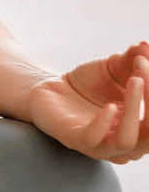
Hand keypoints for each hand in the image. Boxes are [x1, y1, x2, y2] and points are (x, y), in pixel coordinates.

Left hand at [27, 41, 148, 163]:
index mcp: (141, 129)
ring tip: (134, 80)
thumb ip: (133, 60)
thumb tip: (145, 45)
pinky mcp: (74, 140)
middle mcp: (126, 143)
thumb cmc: (89, 83)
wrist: (51, 87)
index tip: (146, 61)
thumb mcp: (115, 68)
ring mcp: (101, 146)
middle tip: (143, 70)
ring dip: (135, 108)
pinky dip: (104, 123)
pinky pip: (93, 139)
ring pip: (127, 140)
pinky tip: (110, 106)